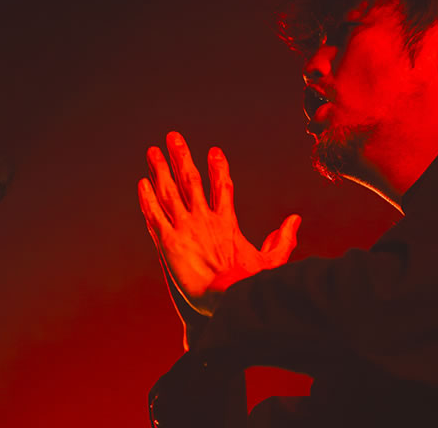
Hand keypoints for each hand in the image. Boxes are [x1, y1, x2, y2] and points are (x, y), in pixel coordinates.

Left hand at [138, 131, 300, 315]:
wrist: (227, 301)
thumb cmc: (251, 285)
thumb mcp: (273, 261)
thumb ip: (283, 240)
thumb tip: (295, 219)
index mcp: (227, 221)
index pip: (223, 186)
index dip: (218, 167)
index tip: (214, 151)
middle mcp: (204, 219)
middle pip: (190, 180)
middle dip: (181, 156)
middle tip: (173, 137)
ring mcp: (184, 228)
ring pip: (168, 192)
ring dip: (160, 170)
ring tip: (152, 151)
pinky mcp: (168, 242)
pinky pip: (154, 215)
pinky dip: (147, 199)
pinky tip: (142, 183)